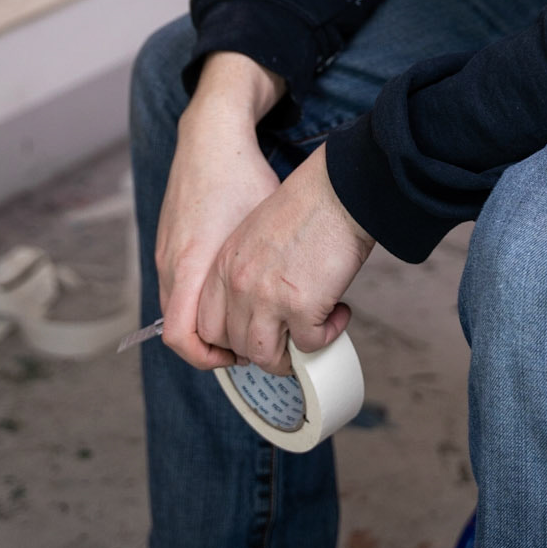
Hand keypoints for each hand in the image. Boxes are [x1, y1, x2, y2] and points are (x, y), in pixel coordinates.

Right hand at [155, 53, 283, 370]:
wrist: (210, 135)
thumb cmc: (242, 175)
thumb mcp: (266, 226)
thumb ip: (277, 270)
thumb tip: (309, 306)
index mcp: (194, 264)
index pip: (183, 338)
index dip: (209, 359)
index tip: (242, 357)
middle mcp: (172, 263)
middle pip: (182, 331)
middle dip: (215, 347)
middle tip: (253, 347)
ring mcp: (165, 253)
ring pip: (180, 310)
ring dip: (210, 324)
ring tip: (250, 320)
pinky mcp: (168, 243)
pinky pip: (178, 288)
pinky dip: (202, 300)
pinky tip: (234, 290)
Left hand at [196, 147, 375, 373]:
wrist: (337, 191)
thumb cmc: (306, 204)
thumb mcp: (254, 235)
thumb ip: (246, 270)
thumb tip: (258, 305)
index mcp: (223, 266)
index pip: (207, 326)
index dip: (231, 340)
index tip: (254, 337)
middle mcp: (238, 286)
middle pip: (236, 346)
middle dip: (266, 349)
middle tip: (290, 337)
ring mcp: (267, 300)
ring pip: (267, 356)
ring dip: (292, 354)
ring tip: (313, 333)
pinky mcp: (301, 309)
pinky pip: (310, 345)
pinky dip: (327, 335)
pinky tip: (339, 313)